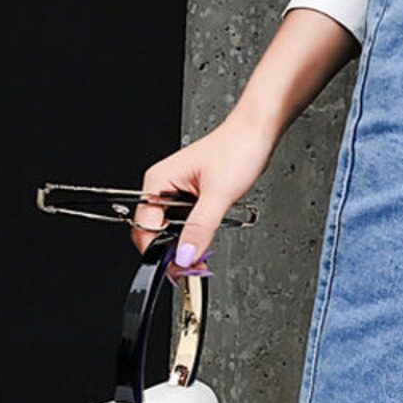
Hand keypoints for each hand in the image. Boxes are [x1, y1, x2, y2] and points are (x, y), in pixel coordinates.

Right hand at [130, 111, 276, 281]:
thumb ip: (200, 228)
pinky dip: (195, 234)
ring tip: (203, 256)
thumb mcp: (219, 195)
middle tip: (194, 267)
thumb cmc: (237, 149)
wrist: (257, 133)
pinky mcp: (193, 194)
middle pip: (156, 231)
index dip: (160, 252)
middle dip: (173, 252)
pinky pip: (186, 221)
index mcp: (158, 181)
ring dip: (186, 244)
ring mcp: (177, 190)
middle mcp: (163, 185)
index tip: (179, 269)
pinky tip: (206, 240)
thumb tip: (186, 255)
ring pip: (172, 228)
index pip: (145, 228)